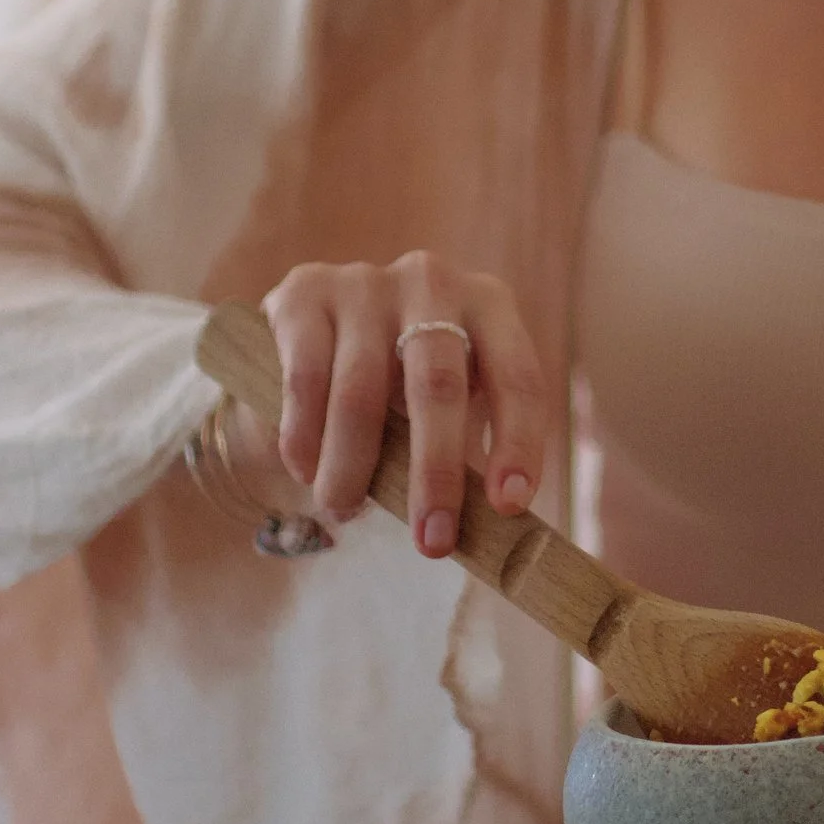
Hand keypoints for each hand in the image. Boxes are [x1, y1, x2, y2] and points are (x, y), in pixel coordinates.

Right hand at [254, 255, 552, 552]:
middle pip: (438, 387)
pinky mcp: (305, 291)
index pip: (518, 378)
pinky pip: (305, 380)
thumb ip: (461, 449)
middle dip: (436, 473)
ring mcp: (366, 282)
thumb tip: (484, 531)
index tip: (509, 507)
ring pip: (361, 392)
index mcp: (489, 307)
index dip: (518, 443)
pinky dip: (305, 438)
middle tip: (431, 542)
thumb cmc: (399, 380)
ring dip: (353, 468)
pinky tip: (305, 472)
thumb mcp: (442, 402)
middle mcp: (433, 282)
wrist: (315, 327)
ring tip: (344, 511)